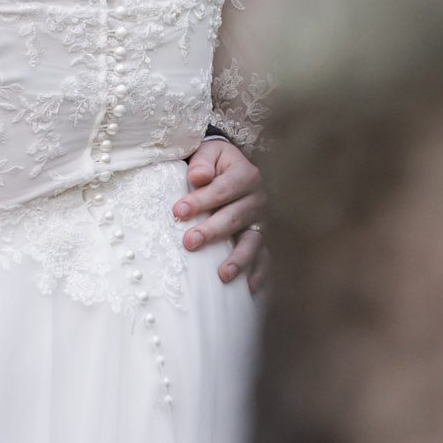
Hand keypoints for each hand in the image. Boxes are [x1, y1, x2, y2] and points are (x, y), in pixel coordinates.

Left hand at [176, 138, 266, 292]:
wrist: (230, 168)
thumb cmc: (214, 163)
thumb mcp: (208, 153)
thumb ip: (202, 162)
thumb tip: (197, 177)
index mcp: (246, 175)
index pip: (223, 189)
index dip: (202, 200)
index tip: (178, 211)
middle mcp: (258, 200)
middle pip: (235, 217)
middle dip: (212, 231)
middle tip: (189, 242)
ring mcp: (261, 223)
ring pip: (252, 242)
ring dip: (238, 259)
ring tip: (222, 275)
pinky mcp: (261, 240)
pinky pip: (264, 259)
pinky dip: (259, 273)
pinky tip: (249, 289)